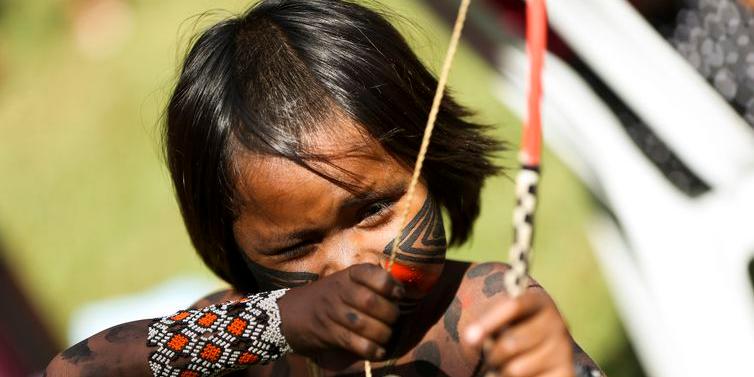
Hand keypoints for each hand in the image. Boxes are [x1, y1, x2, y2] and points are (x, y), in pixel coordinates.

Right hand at [277, 263, 403, 364]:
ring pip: (364, 324)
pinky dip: (372, 350)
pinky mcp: (328, 334)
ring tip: (386, 335)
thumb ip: (369, 283)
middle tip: (393, 319)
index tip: (398, 294)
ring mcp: (332, 312)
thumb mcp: (345, 281)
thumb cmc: (328, 297)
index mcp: (348, 275)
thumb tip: (401, 291)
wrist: (291, 314)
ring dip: (383, 333)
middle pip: (370, 302)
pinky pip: (355, 343)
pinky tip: (378, 351)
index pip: (371, 273)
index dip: (390, 284)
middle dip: (390, 314)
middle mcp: (339, 290)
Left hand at [464, 287, 574, 376]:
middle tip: (491, 355)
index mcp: (540, 301)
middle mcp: (558, 324)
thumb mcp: (499, 318)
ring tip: (504, 366)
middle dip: (492, 353)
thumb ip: (487, 322)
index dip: (488, 322)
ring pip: (515, 370)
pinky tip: (516, 376)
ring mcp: (564, 350)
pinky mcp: (566, 374)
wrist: (538, 348)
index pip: (513, 306)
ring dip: (500, 371)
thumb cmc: (511, 329)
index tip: (469, 338)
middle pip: (510, 343)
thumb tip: (472, 338)